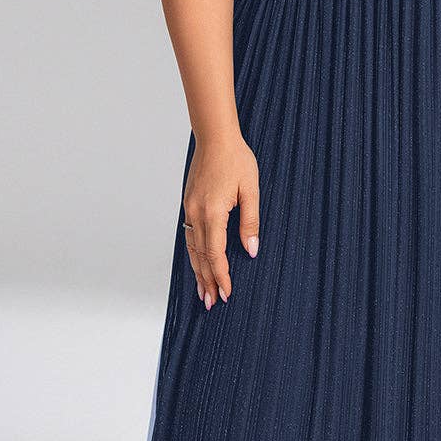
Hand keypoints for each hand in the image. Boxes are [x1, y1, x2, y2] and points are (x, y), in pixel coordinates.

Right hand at [182, 136, 259, 309]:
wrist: (215, 138)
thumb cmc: (236, 159)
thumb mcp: (251, 189)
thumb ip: (250, 222)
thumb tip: (252, 250)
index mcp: (213, 212)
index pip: (216, 254)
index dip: (221, 276)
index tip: (227, 293)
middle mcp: (196, 214)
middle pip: (200, 257)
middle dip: (207, 282)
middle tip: (212, 303)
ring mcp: (189, 209)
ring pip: (191, 249)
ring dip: (197, 272)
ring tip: (202, 292)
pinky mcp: (188, 204)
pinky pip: (188, 236)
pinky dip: (193, 254)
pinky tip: (197, 263)